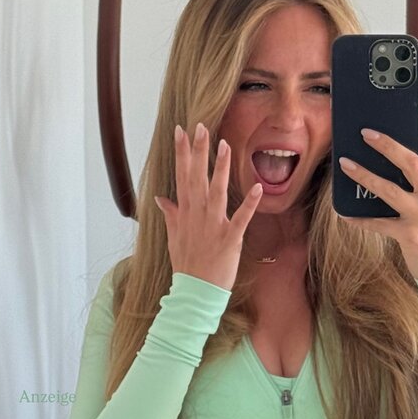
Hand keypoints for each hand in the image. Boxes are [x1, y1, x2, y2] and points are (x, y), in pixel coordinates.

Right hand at [155, 123, 262, 290]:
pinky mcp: (230, 239)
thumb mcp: (174, 237)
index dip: (181, 153)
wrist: (195, 292)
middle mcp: (197, 215)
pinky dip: (248, 203)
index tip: (180, 131)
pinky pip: (241, 218)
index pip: (181, 176)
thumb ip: (170, 214)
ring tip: (225, 146)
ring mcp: (213, 226)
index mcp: (184, 213)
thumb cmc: (187, 265)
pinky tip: (257, 187)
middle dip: (198, 152)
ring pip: (216, 192)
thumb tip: (160, 198)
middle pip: (196, 178)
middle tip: (200, 127)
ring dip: (220, 169)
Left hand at [337, 99, 417, 280]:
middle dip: (388, 145)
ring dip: (365, 175)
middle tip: (366, 133)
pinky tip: (345, 212)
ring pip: (390, 190)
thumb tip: (404, 160)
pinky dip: (360, 218)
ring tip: (346, 164)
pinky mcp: (409, 236)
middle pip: (412, 163)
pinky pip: (378, 223)